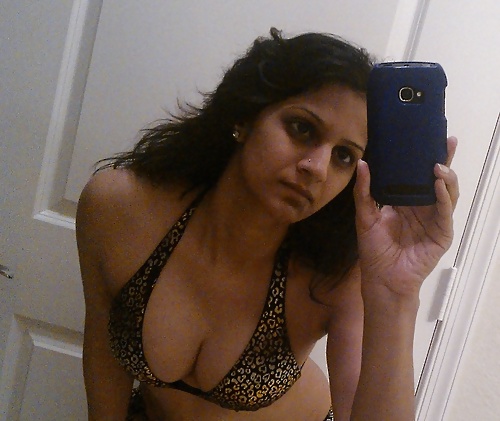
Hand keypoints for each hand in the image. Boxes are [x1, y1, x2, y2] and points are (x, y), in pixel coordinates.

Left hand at [354, 136, 458, 300]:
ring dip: (446, 176)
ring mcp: (434, 219)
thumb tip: (362, 163)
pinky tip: (439, 183)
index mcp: (405, 202)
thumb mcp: (365, 217)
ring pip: (446, 192)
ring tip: (439, 163)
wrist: (383, 279)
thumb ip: (364, 192)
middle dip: (443, 160)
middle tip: (447, 139)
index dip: (421, 158)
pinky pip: (445, 211)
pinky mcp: (442, 232)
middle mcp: (422, 207)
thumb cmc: (374, 250)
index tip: (424, 137)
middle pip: (436, 179)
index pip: (416, 176)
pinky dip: (444, 196)